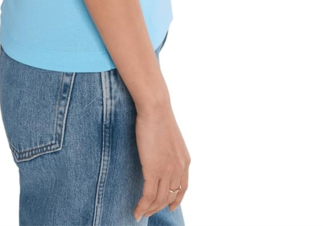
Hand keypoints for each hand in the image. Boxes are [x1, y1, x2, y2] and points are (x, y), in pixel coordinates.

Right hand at [133, 103, 190, 220]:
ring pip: (159, 199)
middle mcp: (179, 168)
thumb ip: (169, 149)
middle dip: (159, 207)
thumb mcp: (171, 137)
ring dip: (149, 209)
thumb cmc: (159, 116)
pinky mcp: (153, 170)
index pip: (183, 187)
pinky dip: (142, 206)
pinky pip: (148, 196)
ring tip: (141, 213)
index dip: (177, 199)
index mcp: (185, 160)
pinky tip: (136, 211)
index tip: (171, 206)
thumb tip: (161, 152)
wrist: (156, 108)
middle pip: (170, 196)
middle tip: (149, 211)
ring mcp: (167, 170)